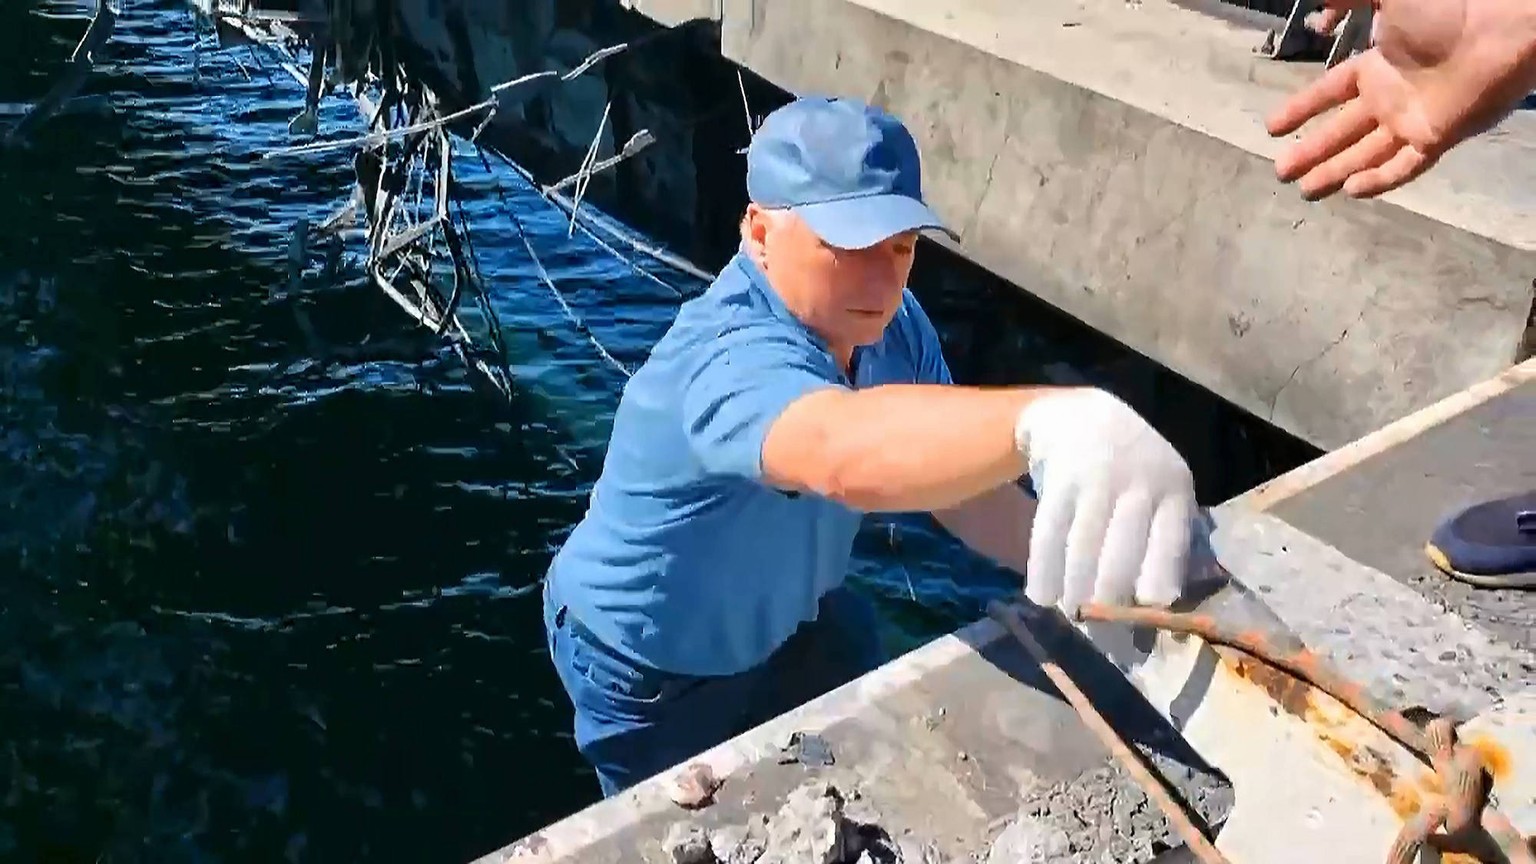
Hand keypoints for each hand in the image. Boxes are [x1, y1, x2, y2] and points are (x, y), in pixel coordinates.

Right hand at [1014, 388, 1197, 615]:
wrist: (1082, 415)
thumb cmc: (1129, 469)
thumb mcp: (1159, 490)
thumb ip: (1162, 538)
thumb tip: (1156, 608)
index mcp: (1175, 491)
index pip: (1169, 552)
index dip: (1153, 590)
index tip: (1138, 611)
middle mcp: (1141, 483)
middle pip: (1122, 557)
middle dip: (1106, 599)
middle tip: (1096, 621)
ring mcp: (1098, 478)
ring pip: (1083, 550)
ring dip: (1072, 590)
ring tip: (1067, 611)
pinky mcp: (1060, 477)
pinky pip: (1049, 533)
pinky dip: (1043, 569)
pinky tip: (1040, 594)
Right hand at [1267, 0, 1535, 198]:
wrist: (1500, 27)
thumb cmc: (1445, 8)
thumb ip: (1348, 0)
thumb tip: (1315, 21)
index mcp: (1378, 65)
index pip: (1330, 93)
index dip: (1301, 109)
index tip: (1272, 127)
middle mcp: (1391, 97)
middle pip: (1342, 132)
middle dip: (1310, 152)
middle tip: (1279, 171)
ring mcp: (1412, 120)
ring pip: (1365, 155)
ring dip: (1334, 172)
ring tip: (1304, 189)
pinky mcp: (1435, 138)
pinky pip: (1403, 166)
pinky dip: (1379, 180)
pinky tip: (1351, 191)